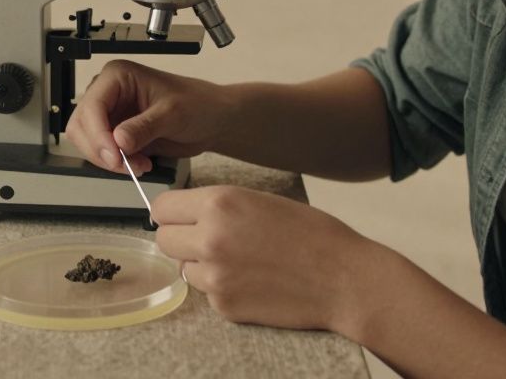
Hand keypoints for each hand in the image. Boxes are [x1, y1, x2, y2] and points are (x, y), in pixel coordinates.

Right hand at [63, 59, 233, 173]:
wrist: (213, 120)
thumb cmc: (198, 104)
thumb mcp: (172, 113)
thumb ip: (144, 127)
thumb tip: (118, 140)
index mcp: (117, 76)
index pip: (92, 106)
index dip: (98, 134)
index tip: (114, 156)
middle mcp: (109, 93)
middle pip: (81, 126)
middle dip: (101, 150)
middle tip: (125, 165)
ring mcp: (111, 115)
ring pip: (87, 142)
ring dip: (109, 160)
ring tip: (139, 165)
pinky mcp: (116, 134)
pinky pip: (102, 154)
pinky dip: (117, 165)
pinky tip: (140, 163)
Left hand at [153, 185, 377, 334]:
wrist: (343, 278)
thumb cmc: (311, 233)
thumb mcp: (259, 200)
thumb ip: (219, 206)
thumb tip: (188, 213)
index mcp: (219, 204)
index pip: (162, 207)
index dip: (171, 212)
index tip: (180, 217)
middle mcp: (209, 238)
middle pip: (163, 240)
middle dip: (180, 239)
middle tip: (205, 240)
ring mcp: (214, 276)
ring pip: (183, 268)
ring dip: (201, 265)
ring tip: (239, 261)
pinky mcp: (224, 305)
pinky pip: (206, 292)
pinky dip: (222, 287)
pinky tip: (252, 281)